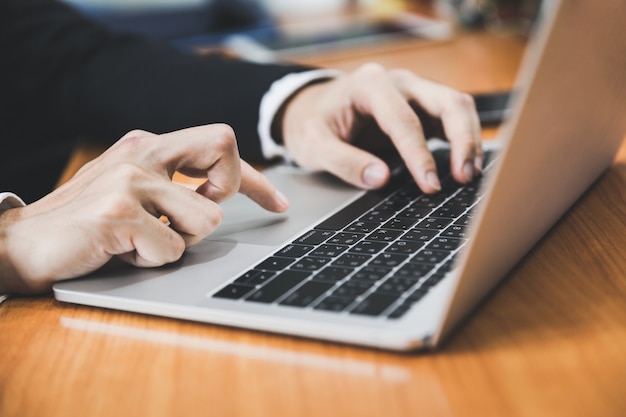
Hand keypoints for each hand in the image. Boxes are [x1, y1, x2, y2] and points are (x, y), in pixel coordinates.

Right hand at [0, 124, 288, 293]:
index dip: (257, 178)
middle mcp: (142, 152)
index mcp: (149, 145)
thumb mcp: (134, 192)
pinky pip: (171, 250)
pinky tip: (121, 253)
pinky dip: (151, 261)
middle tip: (196, 215)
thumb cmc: (85, 223)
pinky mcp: (118, 212)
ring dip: (179, 242)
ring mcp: (130, 180)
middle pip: (225, 147)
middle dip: (229, 188)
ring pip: (207, 219)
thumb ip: (173, 185)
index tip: (279, 204)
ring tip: (141, 241)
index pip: (220, 145)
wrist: (20, 243)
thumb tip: (221, 198)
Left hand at [280, 63, 482, 192]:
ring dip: (469, 139)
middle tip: (463, 178)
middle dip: (462, 140)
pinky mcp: (420, 106)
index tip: (430, 185)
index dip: (420, 155)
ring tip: (469, 175)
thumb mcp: (313, 146)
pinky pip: (452, 116)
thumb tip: (380, 178)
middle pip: (446, 102)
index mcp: (369, 85)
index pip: (405, 120)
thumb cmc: (311, 124)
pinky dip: (464, 139)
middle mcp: (397, 81)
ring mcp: (412, 91)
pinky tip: (465, 165)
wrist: (310, 109)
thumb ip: (343, 162)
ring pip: (456, 105)